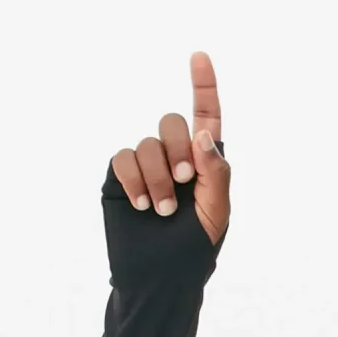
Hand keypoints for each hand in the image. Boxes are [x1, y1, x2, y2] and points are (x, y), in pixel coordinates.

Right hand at [108, 49, 229, 252]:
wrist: (159, 280)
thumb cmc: (193, 252)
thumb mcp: (216, 215)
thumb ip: (216, 174)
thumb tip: (204, 134)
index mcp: (203, 165)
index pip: (205, 118)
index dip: (203, 86)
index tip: (199, 56)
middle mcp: (173, 158)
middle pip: (172, 123)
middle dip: (178, 149)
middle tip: (183, 182)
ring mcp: (145, 166)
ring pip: (147, 143)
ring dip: (157, 177)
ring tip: (160, 211)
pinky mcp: (121, 177)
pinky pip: (123, 157)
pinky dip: (133, 178)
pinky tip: (141, 204)